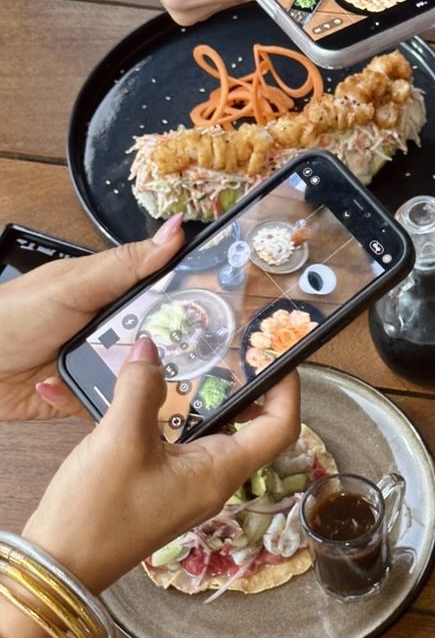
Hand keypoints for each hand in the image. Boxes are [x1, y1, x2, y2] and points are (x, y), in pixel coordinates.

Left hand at [0, 216, 184, 421]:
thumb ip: (127, 265)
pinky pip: (111, 405)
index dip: (189, 302)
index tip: (211, 309)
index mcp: (112, 293)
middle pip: (161, 343)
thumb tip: (173, 233)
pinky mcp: (86, 395)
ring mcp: (99, 363)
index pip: (165, 295)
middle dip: (157, 351)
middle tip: (136, 349)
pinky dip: (94, 400)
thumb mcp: (74, 285)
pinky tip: (64, 386)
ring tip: (97, 370)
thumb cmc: (9, 316)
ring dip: (124, 380)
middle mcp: (110, 328)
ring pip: (140, 378)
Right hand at [22, 338, 301, 592]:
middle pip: (247, 426)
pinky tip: (131, 392)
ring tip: (183, 361)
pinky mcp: (158, 484)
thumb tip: (150, 349)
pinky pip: (171, 441)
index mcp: (219, 472)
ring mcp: (185, 484)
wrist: (60, 565)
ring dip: (197, 396)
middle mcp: (211, 479)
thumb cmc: (97, 513)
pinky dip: (160, 413)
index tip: (272, 354)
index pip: (279, 428)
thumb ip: (139, 389)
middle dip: (240, 385)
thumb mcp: (119, 440)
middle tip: (224, 350)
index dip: (286, 389)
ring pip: (206, 430)